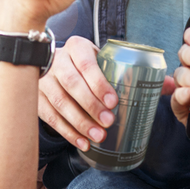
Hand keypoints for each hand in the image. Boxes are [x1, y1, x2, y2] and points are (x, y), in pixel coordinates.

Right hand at [39, 36, 114, 150]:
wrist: (56, 64)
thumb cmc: (86, 65)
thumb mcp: (99, 60)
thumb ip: (119, 72)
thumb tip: (153, 86)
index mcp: (76, 47)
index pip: (86, 64)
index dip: (99, 84)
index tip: (113, 102)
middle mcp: (56, 60)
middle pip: (71, 84)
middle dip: (91, 105)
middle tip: (108, 122)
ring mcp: (43, 79)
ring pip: (59, 102)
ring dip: (80, 122)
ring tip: (97, 135)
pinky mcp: (36, 97)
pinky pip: (50, 117)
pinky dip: (68, 132)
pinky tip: (82, 142)